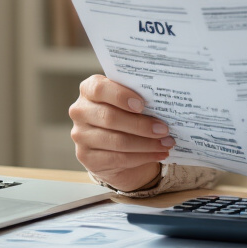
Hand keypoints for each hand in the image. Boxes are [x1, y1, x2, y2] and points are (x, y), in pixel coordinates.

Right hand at [69, 75, 173, 191]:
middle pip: (110, 118)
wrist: (112, 145)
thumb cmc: (124, 115)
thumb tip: (163, 104)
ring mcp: (80, 136)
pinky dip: (143, 157)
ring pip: (117, 141)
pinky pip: (118, 158)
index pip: (99, 89)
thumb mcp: (127, 102)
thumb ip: (137, 98)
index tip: (142, 105)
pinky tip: (158, 154)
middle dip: (141, 125)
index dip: (120, 96)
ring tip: (166, 144)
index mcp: (89, 90)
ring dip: (147, 144)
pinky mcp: (87, 158)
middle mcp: (80, 111)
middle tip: (164, 129)